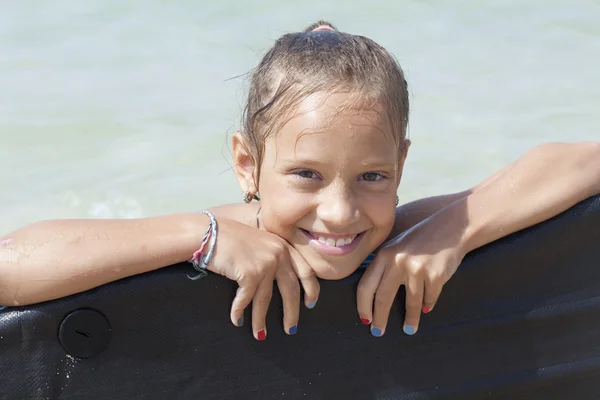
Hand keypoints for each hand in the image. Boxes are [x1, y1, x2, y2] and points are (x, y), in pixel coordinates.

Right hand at [207, 218, 318, 339]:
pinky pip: (246, 299)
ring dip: (261, 319)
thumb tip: (281, 282)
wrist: (208, 232)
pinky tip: (237, 320)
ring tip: (260, 335)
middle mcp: (278, 253)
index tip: (310, 304)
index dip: (311, 289)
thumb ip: (274, 255)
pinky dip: (239, 311)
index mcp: (283, 245)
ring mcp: (265, 263)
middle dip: (292, 312)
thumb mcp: (260, 241)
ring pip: (266, 299)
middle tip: (291, 330)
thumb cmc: (230, 238)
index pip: (306, 270)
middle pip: (291, 289)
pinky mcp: (249, 273)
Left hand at [357, 213, 465, 336]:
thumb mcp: (396, 247)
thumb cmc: (421, 241)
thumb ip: (384, 266)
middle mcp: (397, 262)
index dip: (363, 306)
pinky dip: (427, 305)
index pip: (366, 286)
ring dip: (410, 319)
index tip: (365, 319)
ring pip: (410, 303)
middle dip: (379, 319)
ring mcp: (417, 269)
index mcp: (384, 255)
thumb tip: (371, 297)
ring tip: (409, 329)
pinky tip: (426, 309)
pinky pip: (429, 298)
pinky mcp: (435, 275)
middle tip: (377, 332)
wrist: (451, 228)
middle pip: (383, 298)